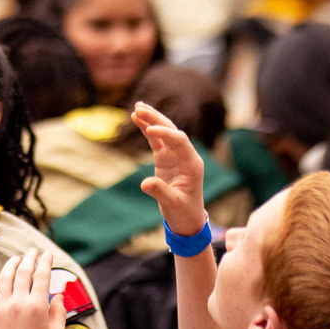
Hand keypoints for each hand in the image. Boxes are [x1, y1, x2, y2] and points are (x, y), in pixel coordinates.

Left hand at [0, 248, 66, 328]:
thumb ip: (59, 312)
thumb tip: (58, 295)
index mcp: (37, 306)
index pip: (41, 275)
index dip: (45, 262)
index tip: (48, 254)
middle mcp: (18, 302)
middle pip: (23, 271)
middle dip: (29, 258)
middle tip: (33, 251)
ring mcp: (1, 307)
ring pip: (4, 277)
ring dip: (11, 265)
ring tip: (16, 259)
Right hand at [131, 101, 205, 236]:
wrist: (187, 220)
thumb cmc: (184, 213)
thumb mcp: (172, 204)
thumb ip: (160, 192)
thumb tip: (145, 184)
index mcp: (192, 164)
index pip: (180, 141)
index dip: (166, 133)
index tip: (150, 129)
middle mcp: (185, 156)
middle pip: (172, 131)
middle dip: (156, 119)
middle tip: (139, 109)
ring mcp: (175, 156)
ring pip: (163, 132)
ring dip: (151, 119)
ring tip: (137, 108)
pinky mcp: (165, 159)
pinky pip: (156, 140)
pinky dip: (147, 129)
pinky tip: (136, 119)